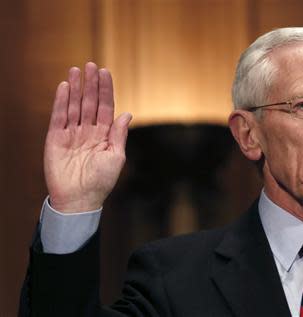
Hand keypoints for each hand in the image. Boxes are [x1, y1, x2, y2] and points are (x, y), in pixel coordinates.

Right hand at [44, 62, 131, 212]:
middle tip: (91, 65)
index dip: (106, 90)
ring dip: (75, 88)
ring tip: (76, 71)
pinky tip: (64, 87)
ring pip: (73, 106)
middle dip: (91, 84)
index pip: (105, 107)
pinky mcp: (56, 139)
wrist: (80, 199)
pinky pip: (58, 117)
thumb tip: (127, 113)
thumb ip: (119, 134)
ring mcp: (71, 134)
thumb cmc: (102, 181)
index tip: (106, 72)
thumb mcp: (116, 157)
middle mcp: (88, 131)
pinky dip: (61, 102)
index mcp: (104, 135)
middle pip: (89, 103)